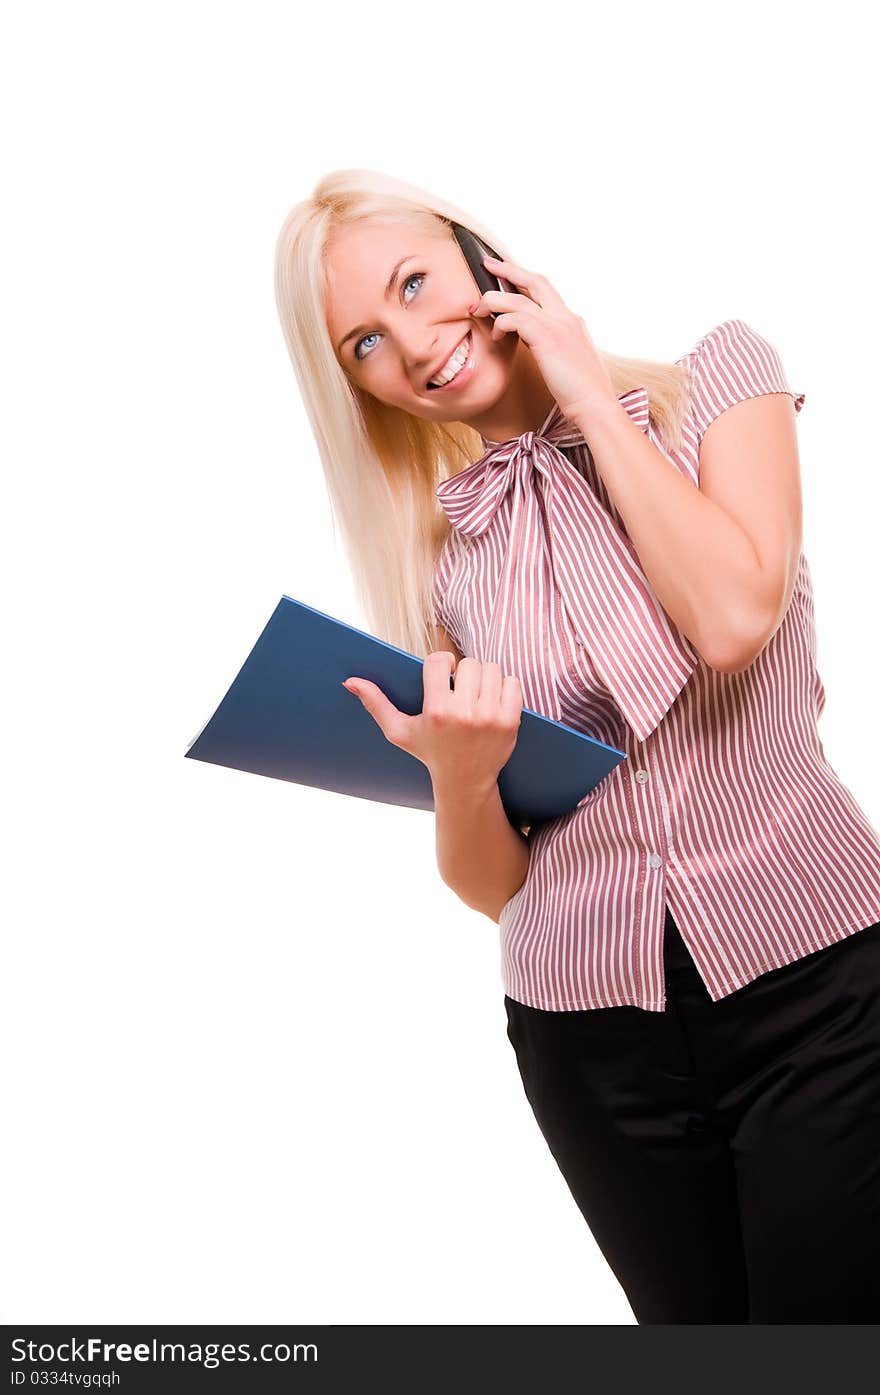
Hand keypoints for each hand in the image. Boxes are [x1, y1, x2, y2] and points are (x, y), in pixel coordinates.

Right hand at [342, 651, 523, 794]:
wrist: (465, 781)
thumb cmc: (430, 752)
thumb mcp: (400, 732)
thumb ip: (376, 704)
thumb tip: (349, 681)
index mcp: (437, 712)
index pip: (439, 661)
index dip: (440, 664)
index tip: (442, 675)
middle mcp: (464, 714)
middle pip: (469, 663)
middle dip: (463, 672)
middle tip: (460, 689)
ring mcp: (490, 718)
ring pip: (491, 669)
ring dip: (484, 678)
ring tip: (475, 695)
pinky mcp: (510, 721)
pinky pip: (512, 682)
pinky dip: (504, 687)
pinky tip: (492, 701)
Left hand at [471, 254, 618, 424]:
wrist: (595, 405)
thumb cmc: (581, 392)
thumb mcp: (568, 362)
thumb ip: (554, 346)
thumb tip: (536, 344)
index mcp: (572, 322)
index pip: (545, 290)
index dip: (524, 277)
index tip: (506, 272)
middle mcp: (566, 318)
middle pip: (535, 280)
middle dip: (508, 269)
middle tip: (486, 263)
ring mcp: (558, 326)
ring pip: (518, 298)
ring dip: (493, 299)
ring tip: (477, 308)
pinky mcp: (547, 339)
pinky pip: (515, 319)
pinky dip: (500, 323)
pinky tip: (495, 335)